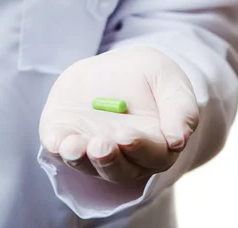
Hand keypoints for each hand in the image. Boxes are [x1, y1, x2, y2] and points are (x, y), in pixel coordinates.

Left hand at [39, 47, 199, 183]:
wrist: (113, 66)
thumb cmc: (148, 76)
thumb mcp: (168, 79)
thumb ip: (180, 109)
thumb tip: (178, 141)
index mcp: (155, 146)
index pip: (152, 156)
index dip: (140, 147)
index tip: (127, 134)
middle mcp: (122, 156)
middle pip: (118, 169)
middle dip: (108, 159)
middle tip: (102, 144)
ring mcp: (91, 149)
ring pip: (86, 165)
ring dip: (80, 159)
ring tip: (75, 146)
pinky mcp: (64, 136)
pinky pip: (58, 148)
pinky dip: (57, 147)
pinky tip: (58, 141)